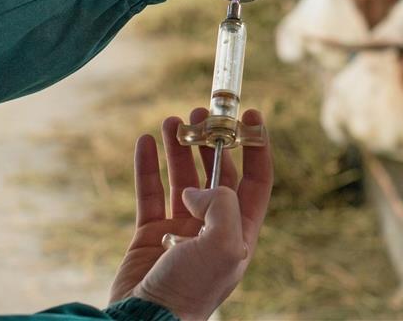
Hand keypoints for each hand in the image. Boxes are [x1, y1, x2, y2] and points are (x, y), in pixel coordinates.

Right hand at [109, 108, 272, 320]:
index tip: (250, 114)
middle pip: (217, 174)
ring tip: (172, 120)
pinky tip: (146, 142)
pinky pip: (149, 193)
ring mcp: (181, 231)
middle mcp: (213, 229)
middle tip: (202, 112)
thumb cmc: (192, 290)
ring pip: (182, 178)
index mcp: (240, 233)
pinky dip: (147, 166)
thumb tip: (196, 187)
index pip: (256, 181)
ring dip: (179, 147)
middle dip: (211, 141)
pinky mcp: (149, 235)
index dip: (256, 146)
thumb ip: (222, 204)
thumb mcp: (223, 244)